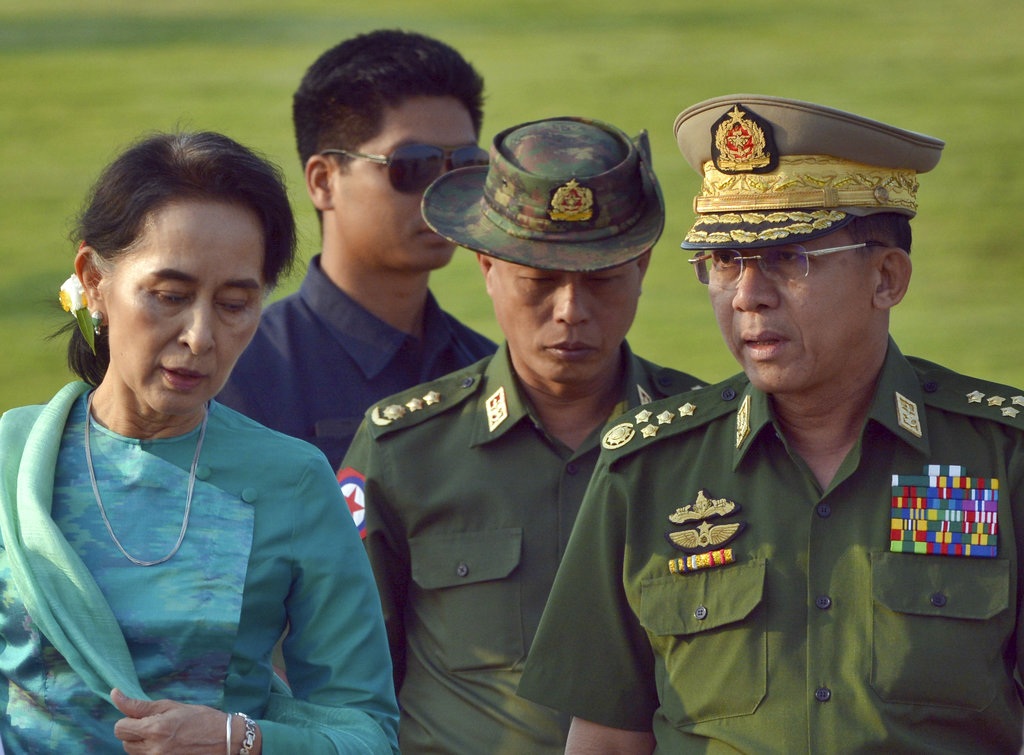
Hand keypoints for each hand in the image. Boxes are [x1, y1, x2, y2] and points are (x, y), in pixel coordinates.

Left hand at [111, 687, 230, 753]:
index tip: (141, 715)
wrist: (224, 739)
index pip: (119, 728)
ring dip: (141, 742)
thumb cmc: (200, 718)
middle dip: (134, 731)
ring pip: (133, 752)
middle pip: (124, 742)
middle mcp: (153, 749)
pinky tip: (167, 744)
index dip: (128, 719)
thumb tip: (114, 694)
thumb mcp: (171, 706)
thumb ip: (139, 705)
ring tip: (163, 734)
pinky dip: (150, 751)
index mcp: (155, 729)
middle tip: (155, 723)